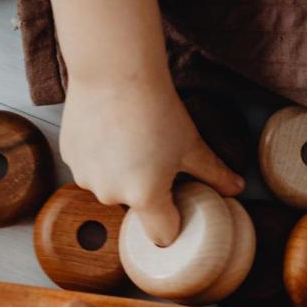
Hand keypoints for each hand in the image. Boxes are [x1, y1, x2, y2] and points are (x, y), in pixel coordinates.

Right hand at [59, 77, 244, 245]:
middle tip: (156, 156)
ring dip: (120, 173)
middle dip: (146, 189)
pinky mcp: (68, 157)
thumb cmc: (157, 109)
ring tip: (133, 139)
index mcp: (146, 197)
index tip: (178, 204)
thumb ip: (214, 174)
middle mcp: (111, 195)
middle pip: (134, 207)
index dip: (174, 222)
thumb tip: (238, 189)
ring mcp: (85, 177)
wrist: (114, 70)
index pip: (162, 236)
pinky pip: (90, 167)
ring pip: (109, 186)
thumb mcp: (192, 145)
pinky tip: (112, 131)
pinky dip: (101, 156)